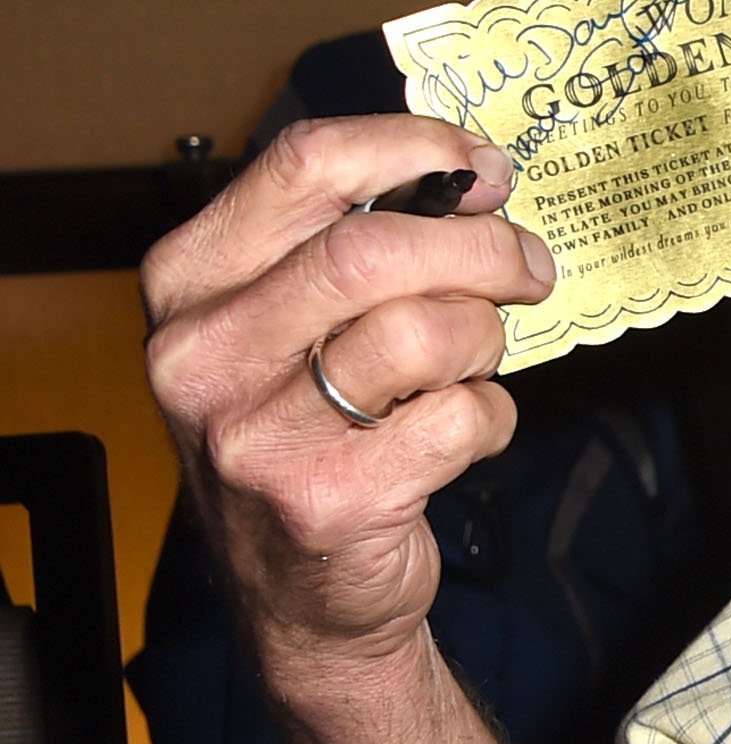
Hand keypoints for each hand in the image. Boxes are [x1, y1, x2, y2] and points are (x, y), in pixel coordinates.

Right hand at [143, 115, 554, 681]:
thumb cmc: (310, 434)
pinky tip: (463, 432)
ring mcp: (258, 433)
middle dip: (481, 249)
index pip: (304, 166)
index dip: (414, 148)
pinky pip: (460, 419)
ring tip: (475, 364)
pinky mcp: (330, 499)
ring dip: (485, 341)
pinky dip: (490, 417)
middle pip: (375, 250)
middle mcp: (204, 354)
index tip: (480, 167)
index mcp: (189, 282)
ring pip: (426, 332)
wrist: (301, 595)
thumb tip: (471, 174)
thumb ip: (355, 242)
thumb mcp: (289, 324)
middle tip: (527, 267)